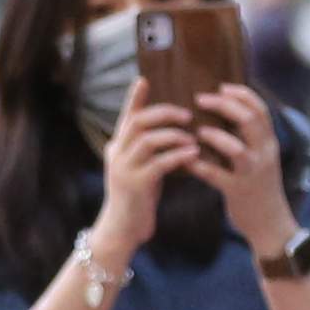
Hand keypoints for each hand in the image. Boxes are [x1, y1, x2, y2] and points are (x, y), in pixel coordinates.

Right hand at [87, 89, 194, 262]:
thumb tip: (171, 132)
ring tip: (192, 136)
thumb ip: (147, 151)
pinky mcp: (135, 186)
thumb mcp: (138, 169)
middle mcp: (117, 154)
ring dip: (173, 135)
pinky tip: (192, 154)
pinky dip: (177, 156)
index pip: (126, 116)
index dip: (134, 97)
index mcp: (117, 147)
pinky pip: (158, 164)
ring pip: (148, 140)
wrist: (122, 230)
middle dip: (164, 114)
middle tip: (187, 114)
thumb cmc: (136, 199)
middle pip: (138, 122)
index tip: (144, 79)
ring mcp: (124, 169)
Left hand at [185, 84, 295, 254]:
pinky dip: (201, 166)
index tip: (221, 86)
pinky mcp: (238, 192)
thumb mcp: (262, 158)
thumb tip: (227, 112)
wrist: (270, 224)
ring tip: (197, 132)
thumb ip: (249, 137)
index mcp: (269, 143)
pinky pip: (217, 176)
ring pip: (236, 149)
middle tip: (200, 99)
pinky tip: (187, 160)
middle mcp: (264, 155)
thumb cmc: (259, 187)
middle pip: (249, 121)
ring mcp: (252, 174)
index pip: (260, 110)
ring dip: (215, 137)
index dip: (242, 94)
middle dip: (224, 106)